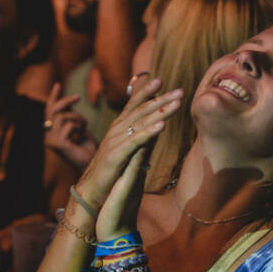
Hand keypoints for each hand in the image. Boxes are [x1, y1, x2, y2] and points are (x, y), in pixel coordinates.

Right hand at [44, 82, 97, 171]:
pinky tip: (82, 134)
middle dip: (65, 100)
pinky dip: (78, 126)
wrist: (95, 164)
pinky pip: (68, 125)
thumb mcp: (79, 127)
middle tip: (78, 97)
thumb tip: (68, 101)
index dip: (53, 97)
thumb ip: (71, 116)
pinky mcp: (59, 144)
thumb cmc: (88, 148)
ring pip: (62, 116)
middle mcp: (48, 137)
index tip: (58, 84)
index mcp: (52, 133)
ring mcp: (52, 141)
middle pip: (52, 111)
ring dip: (77, 117)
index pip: (49, 112)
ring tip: (85, 125)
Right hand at [75, 77, 181, 217]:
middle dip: (161, 99)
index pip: (133, 105)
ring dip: (161, 111)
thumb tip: (159, 125)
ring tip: (177, 103)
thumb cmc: (111, 171)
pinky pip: (135, 141)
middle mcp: (116, 130)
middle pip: (141, 110)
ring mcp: (115, 141)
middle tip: (180, 91)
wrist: (93, 190)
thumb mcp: (129, 150)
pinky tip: (162, 125)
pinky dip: (149, 131)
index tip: (161, 81)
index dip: (147, 92)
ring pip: (140, 122)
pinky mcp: (116, 155)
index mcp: (118, 128)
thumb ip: (142, 136)